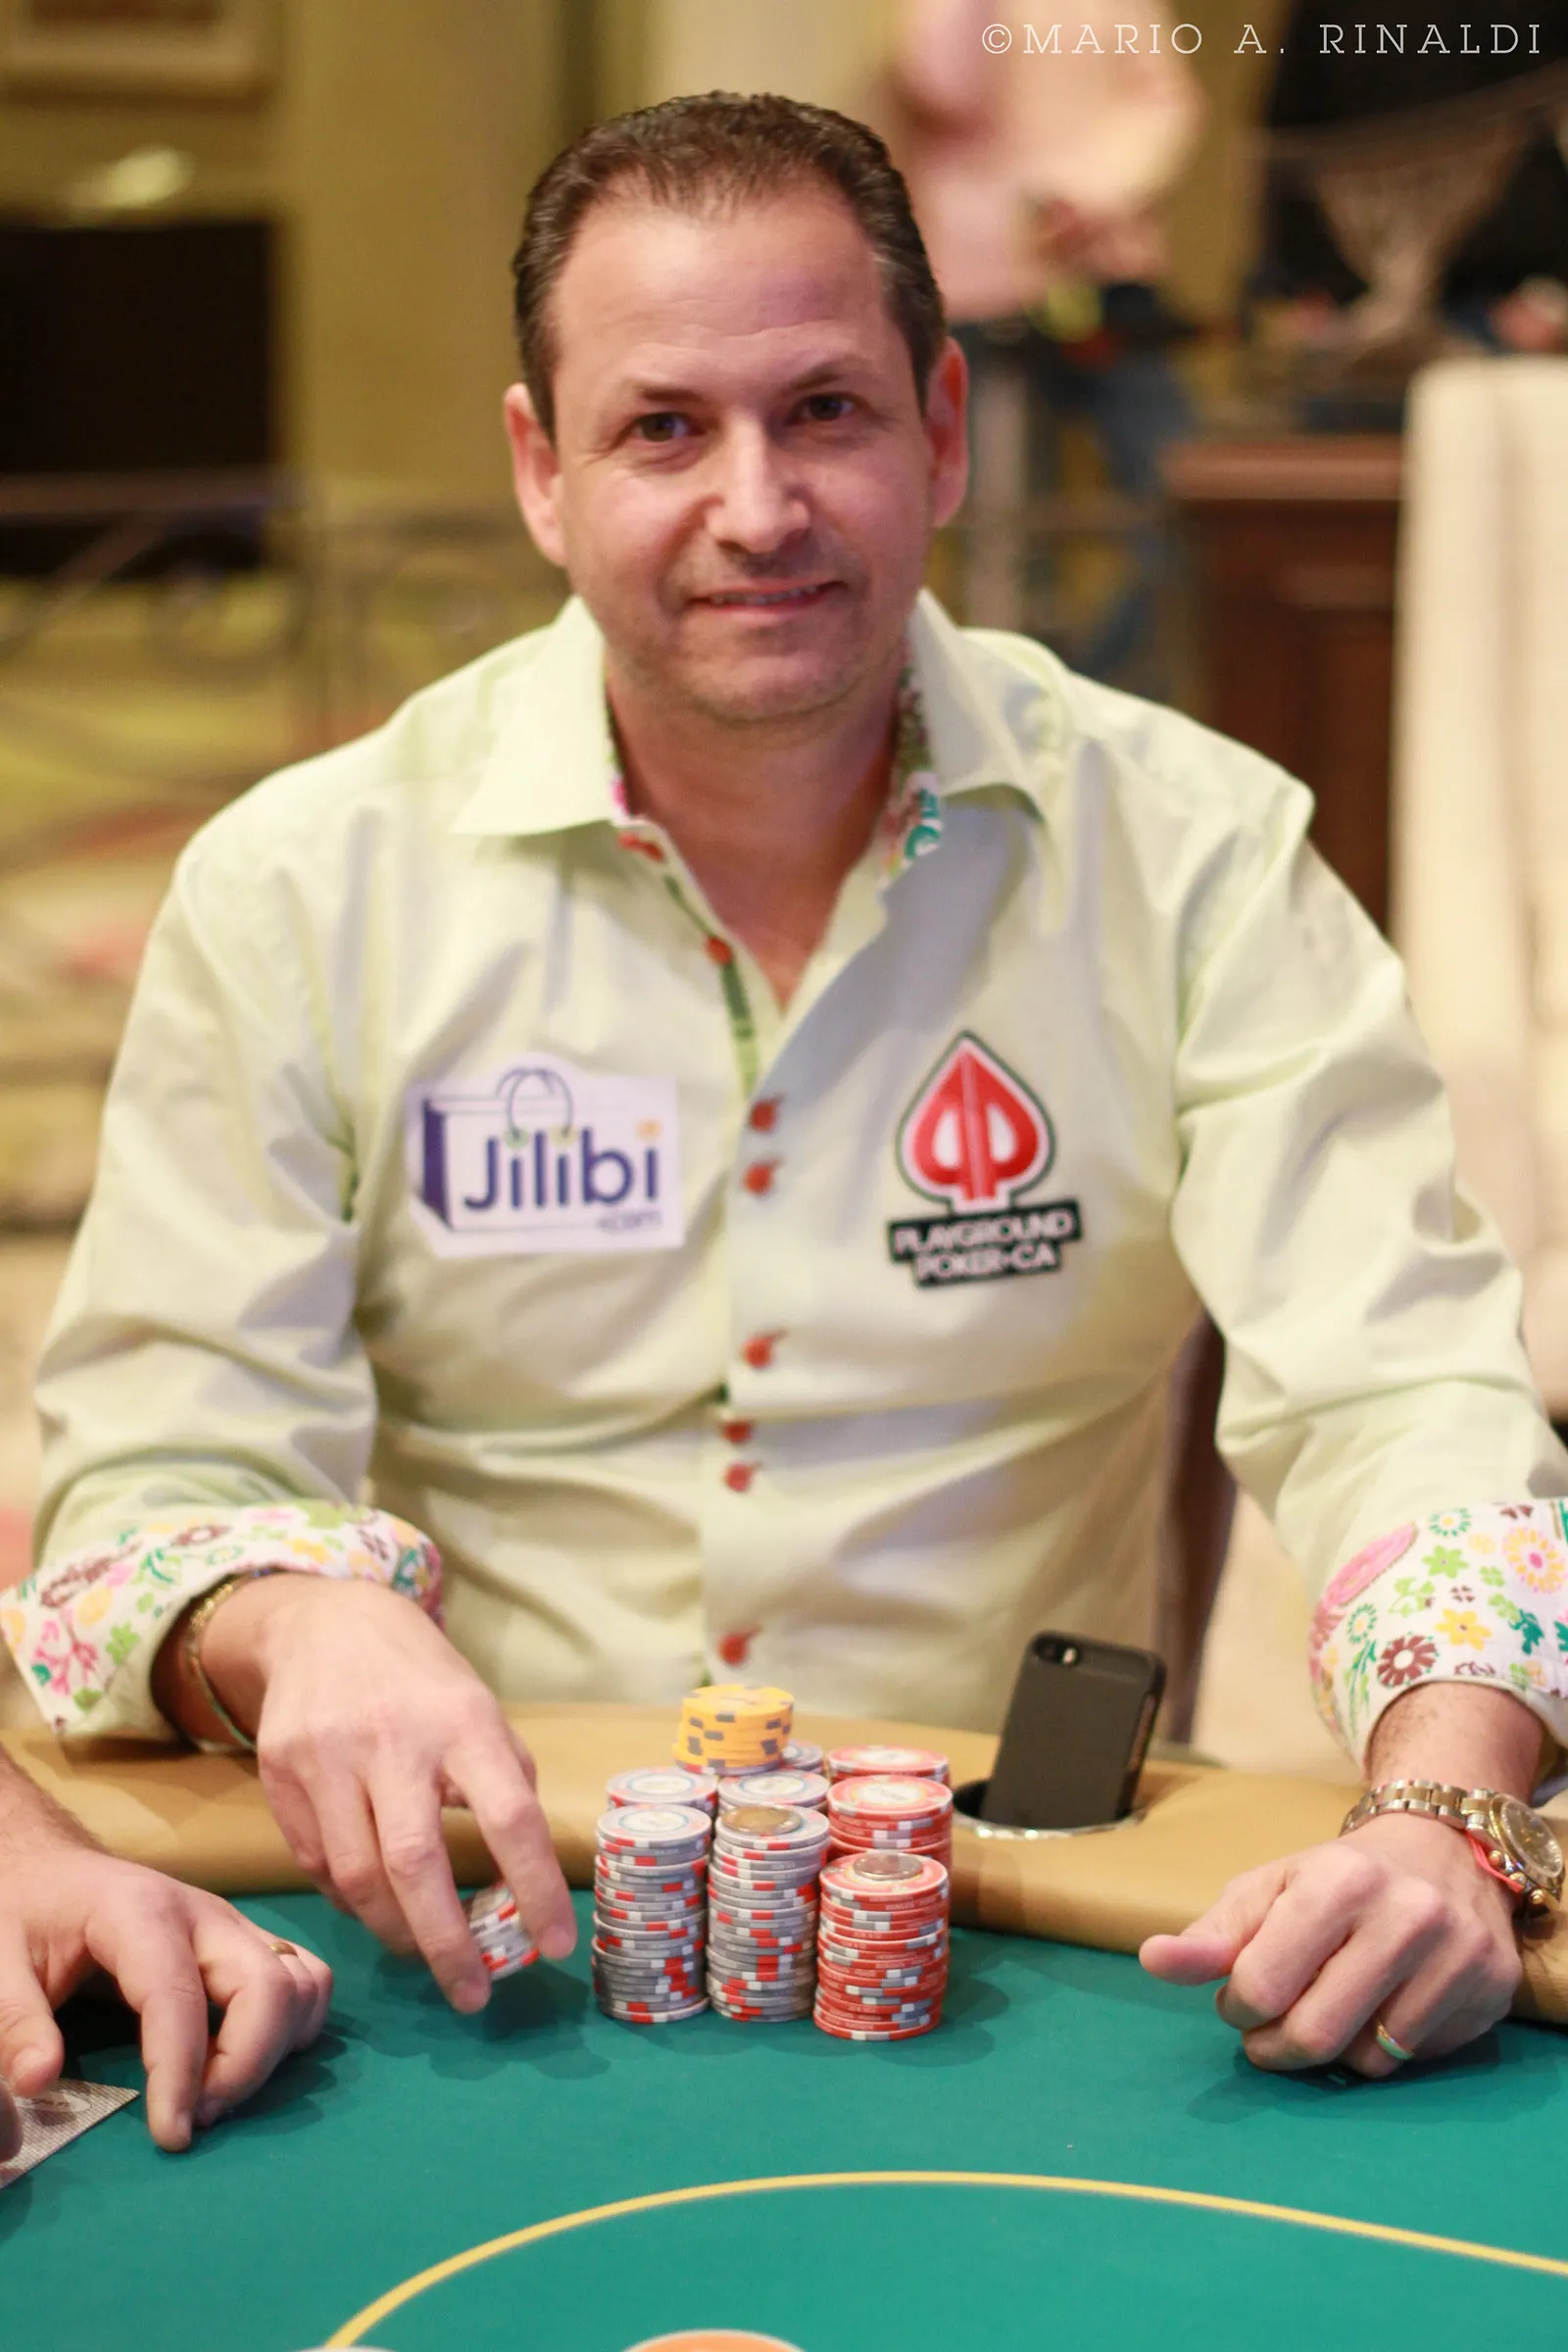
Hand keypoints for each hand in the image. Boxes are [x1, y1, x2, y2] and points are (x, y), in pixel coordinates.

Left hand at [0, 1842, 330, 2151]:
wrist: (53, 1871)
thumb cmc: (26, 1914)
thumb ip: (14, 2021)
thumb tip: (37, 2082)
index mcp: (139, 1913)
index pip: (180, 1997)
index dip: (181, 2072)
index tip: (171, 2136)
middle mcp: (204, 1914)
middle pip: (268, 1987)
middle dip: (244, 2067)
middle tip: (194, 2117)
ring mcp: (234, 1926)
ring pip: (301, 1983)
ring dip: (273, 2050)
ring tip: (215, 2092)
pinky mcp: (248, 1942)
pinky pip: (306, 1979)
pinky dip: (293, 2027)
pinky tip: (243, 2059)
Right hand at [202, 1576, 575, 2009]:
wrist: (327, 1624)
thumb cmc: (423, 1683)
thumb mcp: (481, 1712)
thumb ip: (503, 1784)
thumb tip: (521, 1884)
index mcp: (463, 1722)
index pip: (509, 1816)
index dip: (535, 1888)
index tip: (554, 1946)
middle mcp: (392, 1739)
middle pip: (416, 1864)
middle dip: (447, 1944)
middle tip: (472, 1992)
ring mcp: (328, 1756)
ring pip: (356, 1878)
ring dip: (396, 1932)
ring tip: (424, 1950)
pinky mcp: (279, 1772)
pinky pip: (316, 1864)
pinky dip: (350, 1899)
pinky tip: (375, 1904)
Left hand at [1139, 1813, 1520, 2075]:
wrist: (1442, 1849)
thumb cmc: (1336, 1879)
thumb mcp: (1267, 1890)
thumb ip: (1210, 1934)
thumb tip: (1153, 1960)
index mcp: (1337, 1882)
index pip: (1261, 1986)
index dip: (1237, 2007)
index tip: (1240, 1998)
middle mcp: (1405, 1914)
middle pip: (1314, 2034)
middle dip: (1276, 2047)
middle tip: (1270, 2033)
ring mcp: (1457, 1953)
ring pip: (1368, 2060)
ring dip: (1334, 2052)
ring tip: (1331, 2007)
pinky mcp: (1492, 1988)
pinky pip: (1416, 2060)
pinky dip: (1386, 2048)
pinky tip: (1384, 2007)